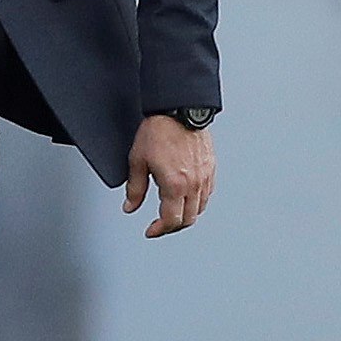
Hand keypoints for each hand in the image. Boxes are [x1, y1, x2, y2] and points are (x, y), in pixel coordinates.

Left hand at [123, 113, 215, 239]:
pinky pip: (207, 194)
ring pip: (199, 209)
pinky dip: (197, 202)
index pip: (171, 220)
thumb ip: (135, 188)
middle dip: (172, 227)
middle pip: (187, 220)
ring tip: (172, 213)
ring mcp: (205, 177)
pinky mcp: (211, 168)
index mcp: (175, 185)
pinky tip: (186, 197)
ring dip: (186, 216)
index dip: (159, 230)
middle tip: (160, 226)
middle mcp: (194, 184)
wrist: (178, 109)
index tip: (151, 231)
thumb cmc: (158, 131)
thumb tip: (130, 206)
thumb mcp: (138, 161)